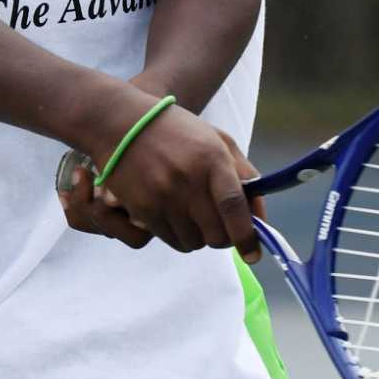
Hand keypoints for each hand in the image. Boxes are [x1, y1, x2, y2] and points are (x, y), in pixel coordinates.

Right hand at [76, 102, 263, 261]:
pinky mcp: (143, 208)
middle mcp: (188, 178)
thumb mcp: (215, 139)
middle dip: (225, 239)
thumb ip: (243, 173)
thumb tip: (258, 214)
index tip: (253, 254)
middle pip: (217, 233)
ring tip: (195, 219)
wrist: (119, 123)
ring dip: (200, 238)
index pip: (234, 205)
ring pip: (194, 242)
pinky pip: (171, 239)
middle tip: (222, 231)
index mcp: (212, 157)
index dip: (247, 235)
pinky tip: (176, 218)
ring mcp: (163, 195)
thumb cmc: (175, 130)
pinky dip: (179, 236)